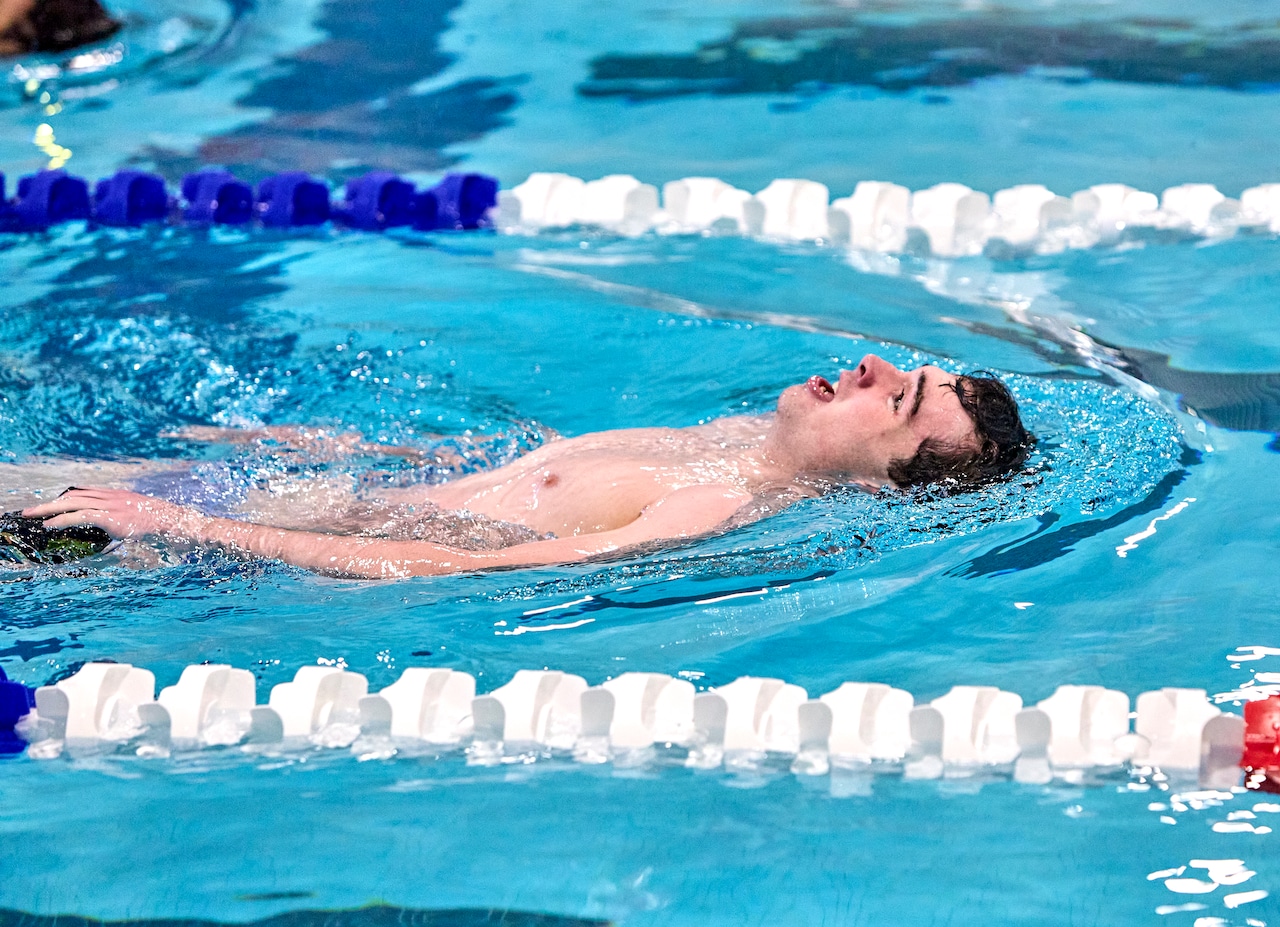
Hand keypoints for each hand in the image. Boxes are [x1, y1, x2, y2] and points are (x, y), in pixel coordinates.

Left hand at [22, 488, 203, 539]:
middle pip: (74, 495)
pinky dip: (62, 519)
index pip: (87, 492)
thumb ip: (125, 532)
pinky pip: (81, 515)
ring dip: (49, 509)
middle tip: (30, 509)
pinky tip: (50, 525)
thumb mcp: (143, 528)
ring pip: (72, 502)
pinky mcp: (112, 516)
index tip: (53, 502)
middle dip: (50, 502)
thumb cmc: (168, 530)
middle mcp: (114, 497)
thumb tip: (109, 546)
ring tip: (32, 515)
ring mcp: (113, 505)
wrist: (182, 525)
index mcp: (121, 497)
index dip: (67, 497)